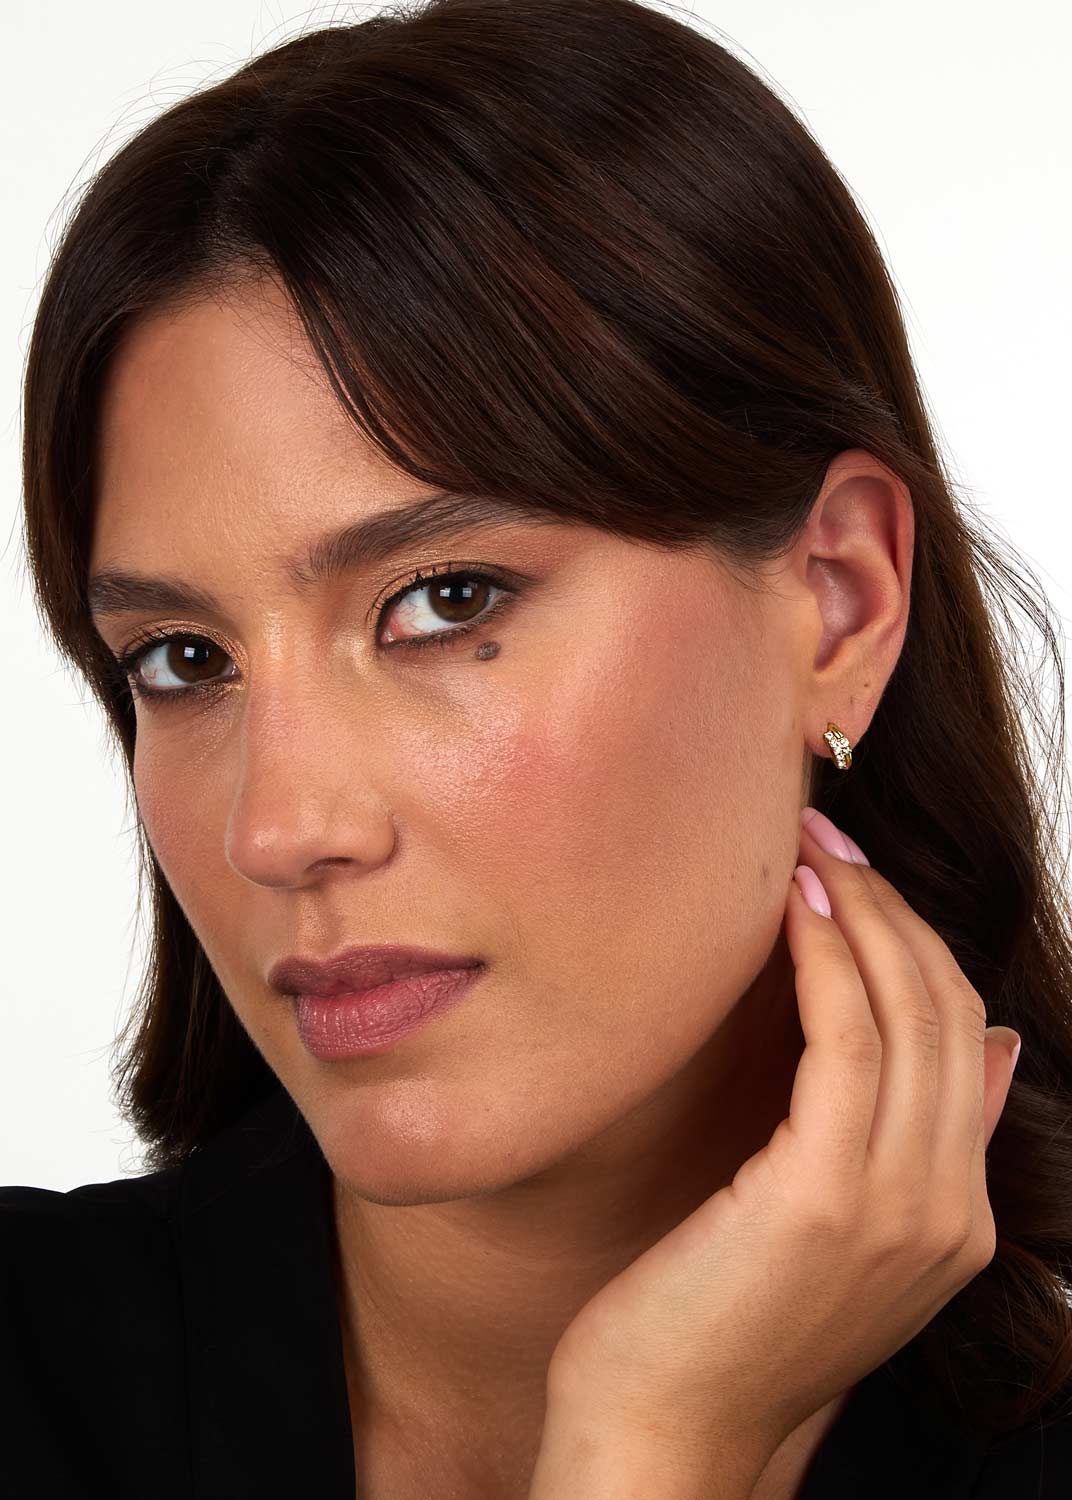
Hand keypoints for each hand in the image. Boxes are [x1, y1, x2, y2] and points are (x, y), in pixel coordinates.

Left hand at [543, 807, 1020, 1482]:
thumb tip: (991, 1049)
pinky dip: (826, 953)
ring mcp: (900, 1206)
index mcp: (955, 1218)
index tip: (852, 875)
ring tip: (806, 845)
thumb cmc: (717, 1324)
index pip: (964, 1038)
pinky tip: (790, 904)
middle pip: (947, 1010)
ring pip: (908, 1010)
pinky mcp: (829, 1195)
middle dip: (890, 905)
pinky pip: (846, 1037)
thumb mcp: (836, 1233)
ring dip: (859, 908)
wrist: (663, 1437)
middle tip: (827, 833)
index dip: (915, 943)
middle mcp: (948, 1211)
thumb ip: (918, 1143)